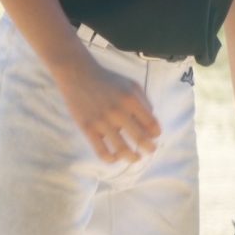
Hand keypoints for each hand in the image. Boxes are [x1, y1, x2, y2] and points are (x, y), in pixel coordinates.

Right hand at [53, 47, 160, 163]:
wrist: (78, 75)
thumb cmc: (108, 81)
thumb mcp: (131, 85)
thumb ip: (144, 102)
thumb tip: (152, 124)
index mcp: (131, 99)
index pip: (151, 124)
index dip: (156, 133)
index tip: (155, 136)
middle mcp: (118, 111)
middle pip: (140, 139)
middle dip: (149, 148)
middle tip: (151, 150)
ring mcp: (102, 121)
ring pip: (122, 150)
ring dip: (133, 157)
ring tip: (136, 158)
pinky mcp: (88, 129)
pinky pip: (102, 152)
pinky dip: (111, 159)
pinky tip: (116, 158)